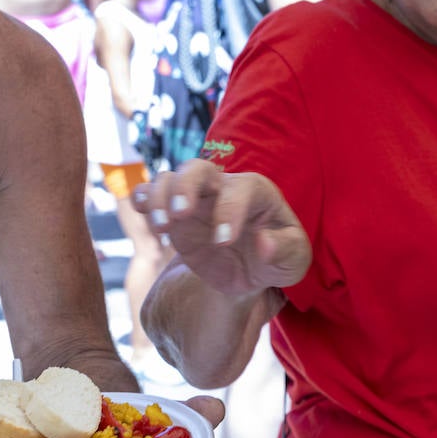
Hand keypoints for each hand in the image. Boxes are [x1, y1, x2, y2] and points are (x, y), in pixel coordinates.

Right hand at [133, 160, 310, 296]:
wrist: (249, 269)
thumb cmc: (276, 257)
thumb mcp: (293, 262)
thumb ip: (286, 251)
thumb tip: (264, 243)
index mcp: (258, 192)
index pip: (242, 190)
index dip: (230, 211)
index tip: (222, 243)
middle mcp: (223, 187)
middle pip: (198, 168)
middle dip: (186, 186)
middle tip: (180, 215)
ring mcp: (195, 198)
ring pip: (170, 178)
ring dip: (159, 198)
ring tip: (162, 227)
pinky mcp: (174, 212)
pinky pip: (151, 194)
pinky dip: (142, 198)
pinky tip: (142, 213)